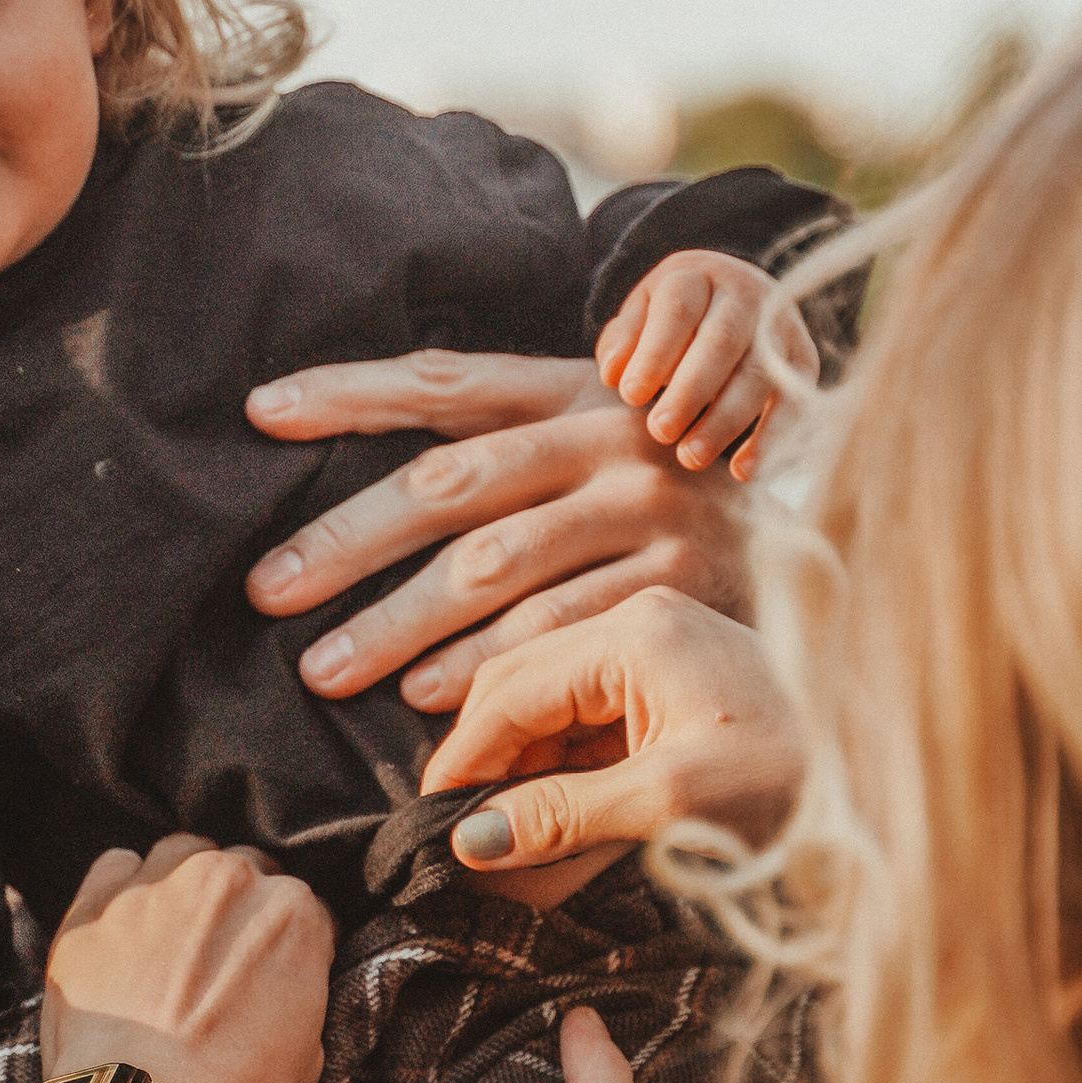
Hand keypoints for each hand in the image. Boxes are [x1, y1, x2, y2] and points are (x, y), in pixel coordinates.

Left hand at [42, 836, 335, 1082]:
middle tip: (211, 963)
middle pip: (240, 875)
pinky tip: (121, 935)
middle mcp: (233, 879)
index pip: (298, 908)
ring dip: (179, 889)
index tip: (261, 969)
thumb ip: (301, 990)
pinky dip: (121, 891)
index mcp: (295, 912)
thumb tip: (288, 986)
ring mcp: (163, 882)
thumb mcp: (308, 1052)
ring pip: (181, 857)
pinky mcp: (101, 897)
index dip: (279, 942)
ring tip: (165, 943)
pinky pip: (117, 865)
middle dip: (231, 911)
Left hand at [241, 349, 753, 713]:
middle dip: (349, 541)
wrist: (820, 542)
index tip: (261, 412)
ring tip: (323, 668)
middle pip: (452, 484)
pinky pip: (558, 632)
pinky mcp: (678, 585)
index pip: (447, 382)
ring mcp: (647, 511)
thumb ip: (511, 439)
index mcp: (576, 391)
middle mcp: (609, 438)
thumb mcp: (603, 438)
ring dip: (397, 625)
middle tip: (268, 589)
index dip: (351, 392)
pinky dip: (485, 668)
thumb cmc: (670, 496)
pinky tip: (423, 699)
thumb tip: (380, 473)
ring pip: (494, 569)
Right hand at [422, 586, 802, 874]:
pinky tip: (551, 826)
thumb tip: (470, 842)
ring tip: (500, 845)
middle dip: (485, 764)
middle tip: (459, 839)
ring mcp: (662, 649)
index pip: (510, 688)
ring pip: (552, 709)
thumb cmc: (797, 786)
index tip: (430, 825)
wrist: (895, 785)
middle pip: (522, 687)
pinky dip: (564, 777)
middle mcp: (642, 622)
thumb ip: (564, 817)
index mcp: (637, 630)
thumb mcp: (671, 805)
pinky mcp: (679, 685)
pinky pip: (593, 726)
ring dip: (522, 775)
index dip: (462, 760)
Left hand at [592, 250, 817, 478]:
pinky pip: (794, 401)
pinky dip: (770, 439)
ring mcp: (780, 327)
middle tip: (660, 432)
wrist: (735, 297)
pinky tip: (741, 471)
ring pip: (758, 373)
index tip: (629, 395)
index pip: (677, 310)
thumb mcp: (642, 313)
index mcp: (697, 276)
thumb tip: (613, 374)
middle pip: (721, 341)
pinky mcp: (804, 361)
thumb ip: (624, 340)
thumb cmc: (674, 318)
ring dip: (725, 420)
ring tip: (691, 457)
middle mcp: (746, 295)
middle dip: (691, 390)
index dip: (654, 352)